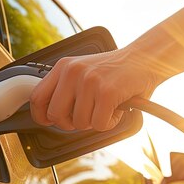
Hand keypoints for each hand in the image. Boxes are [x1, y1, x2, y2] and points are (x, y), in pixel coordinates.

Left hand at [30, 47, 162, 131]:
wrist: (145, 59)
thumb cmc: (115, 71)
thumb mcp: (84, 71)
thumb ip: (66, 88)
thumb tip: (51, 115)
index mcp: (64, 67)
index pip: (37, 98)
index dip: (41, 116)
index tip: (49, 121)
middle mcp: (73, 72)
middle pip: (56, 116)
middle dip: (70, 123)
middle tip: (86, 116)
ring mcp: (89, 82)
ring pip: (79, 123)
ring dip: (95, 122)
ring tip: (106, 107)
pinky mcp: (106, 92)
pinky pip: (98, 124)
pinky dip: (109, 123)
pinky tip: (115, 110)